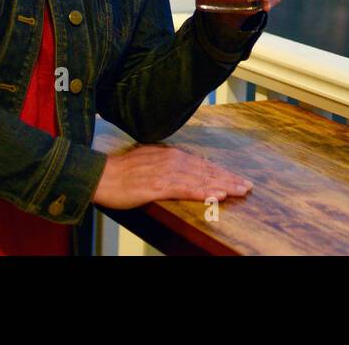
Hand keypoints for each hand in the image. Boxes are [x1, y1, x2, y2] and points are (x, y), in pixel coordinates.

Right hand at [92, 144, 251, 208]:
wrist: (100, 175)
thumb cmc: (123, 172)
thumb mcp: (150, 161)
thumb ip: (168, 164)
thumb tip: (185, 169)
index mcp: (171, 155)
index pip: (203, 164)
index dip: (222, 172)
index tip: (238, 179)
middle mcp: (172, 160)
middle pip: (207, 170)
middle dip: (229, 178)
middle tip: (248, 186)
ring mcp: (166, 173)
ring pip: (201, 179)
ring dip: (222, 185)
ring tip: (240, 190)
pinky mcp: (158, 186)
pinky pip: (186, 189)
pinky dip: (204, 191)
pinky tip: (217, 194)